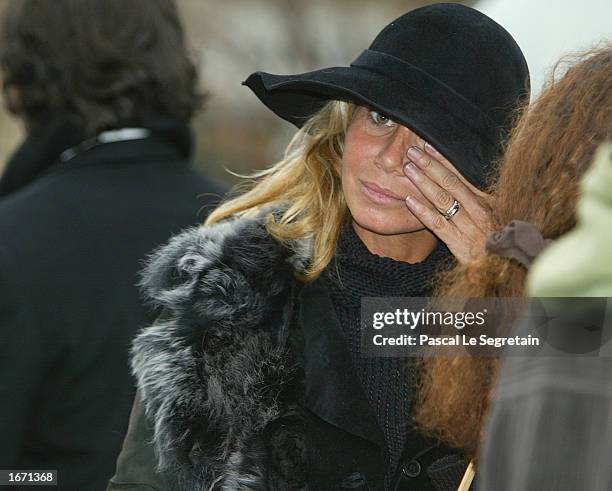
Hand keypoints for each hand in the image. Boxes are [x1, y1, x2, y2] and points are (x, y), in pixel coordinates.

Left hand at [402, 141, 492, 263]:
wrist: (505, 268)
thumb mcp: (496, 214)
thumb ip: (479, 198)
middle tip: (412, 151)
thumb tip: (459, 178)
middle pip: (451, 182)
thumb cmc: (498, 240)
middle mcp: (480, 210)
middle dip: (430, 165)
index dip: (443, 159)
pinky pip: (438, 224)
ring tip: (408, 169)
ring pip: (443, 200)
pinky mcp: (460, 243)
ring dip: (424, 182)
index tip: (427, 145)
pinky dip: (423, 211)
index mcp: (488, 199)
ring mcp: (470, 226)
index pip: (461, 174)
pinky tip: (409, 200)